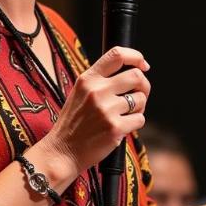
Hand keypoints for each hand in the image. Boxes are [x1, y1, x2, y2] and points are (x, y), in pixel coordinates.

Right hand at [39, 46, 149, 177]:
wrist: (62, 151)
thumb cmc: (74, 122)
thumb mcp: (80, 93)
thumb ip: (100, 81)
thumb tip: (132, 72)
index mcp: (87, 79)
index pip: (117, 55)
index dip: (136, 56)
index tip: (143, 65)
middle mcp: (96, 91)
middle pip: (136, 76)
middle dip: (143, 86)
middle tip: (138, 95)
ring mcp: (106, 110)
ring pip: (141, 99)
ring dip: (139, 107)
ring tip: (125, 115)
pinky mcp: (115, 128)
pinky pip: (140, 119)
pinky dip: (135, 124)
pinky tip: (121, 128)